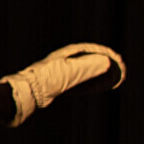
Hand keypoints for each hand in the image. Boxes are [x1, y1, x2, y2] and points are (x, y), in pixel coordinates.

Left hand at [2, 41, 125, 122]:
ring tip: (110, 79)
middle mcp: (62, 61)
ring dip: (97, 73)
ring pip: (83, 70)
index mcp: (65, 55)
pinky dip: (88, 82)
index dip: (105, 54)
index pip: (90, 50)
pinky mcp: (56, 84)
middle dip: (103, 63)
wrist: (25, 93)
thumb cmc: (45, 81)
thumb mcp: (68, 72)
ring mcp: (59, 72)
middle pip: (87, 59)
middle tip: (118, 69)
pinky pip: (77, 81)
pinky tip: (93, 88)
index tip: (118, 60)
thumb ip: (87, 67)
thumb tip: (107, 61)